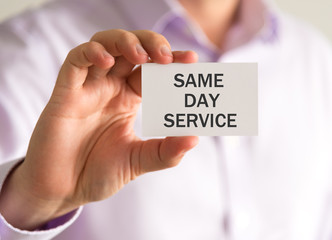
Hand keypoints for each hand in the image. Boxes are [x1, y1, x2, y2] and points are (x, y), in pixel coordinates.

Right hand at [0, 29, 197, 229]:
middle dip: (151, 44)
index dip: (171, 61)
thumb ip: (166, 152)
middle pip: (130, 49)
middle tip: (169, 57)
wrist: (64, 190)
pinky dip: (91, 53)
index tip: (192, 60)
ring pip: (104, 45)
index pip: (152, 70)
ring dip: (124, 42)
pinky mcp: (65, 93)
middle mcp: (110, 88)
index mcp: (128, 99)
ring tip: (142, 55)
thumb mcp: (139, 161)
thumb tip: (195, 138)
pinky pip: (75, 61)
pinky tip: (107, 61)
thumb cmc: (99, 173)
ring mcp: (88, 88)